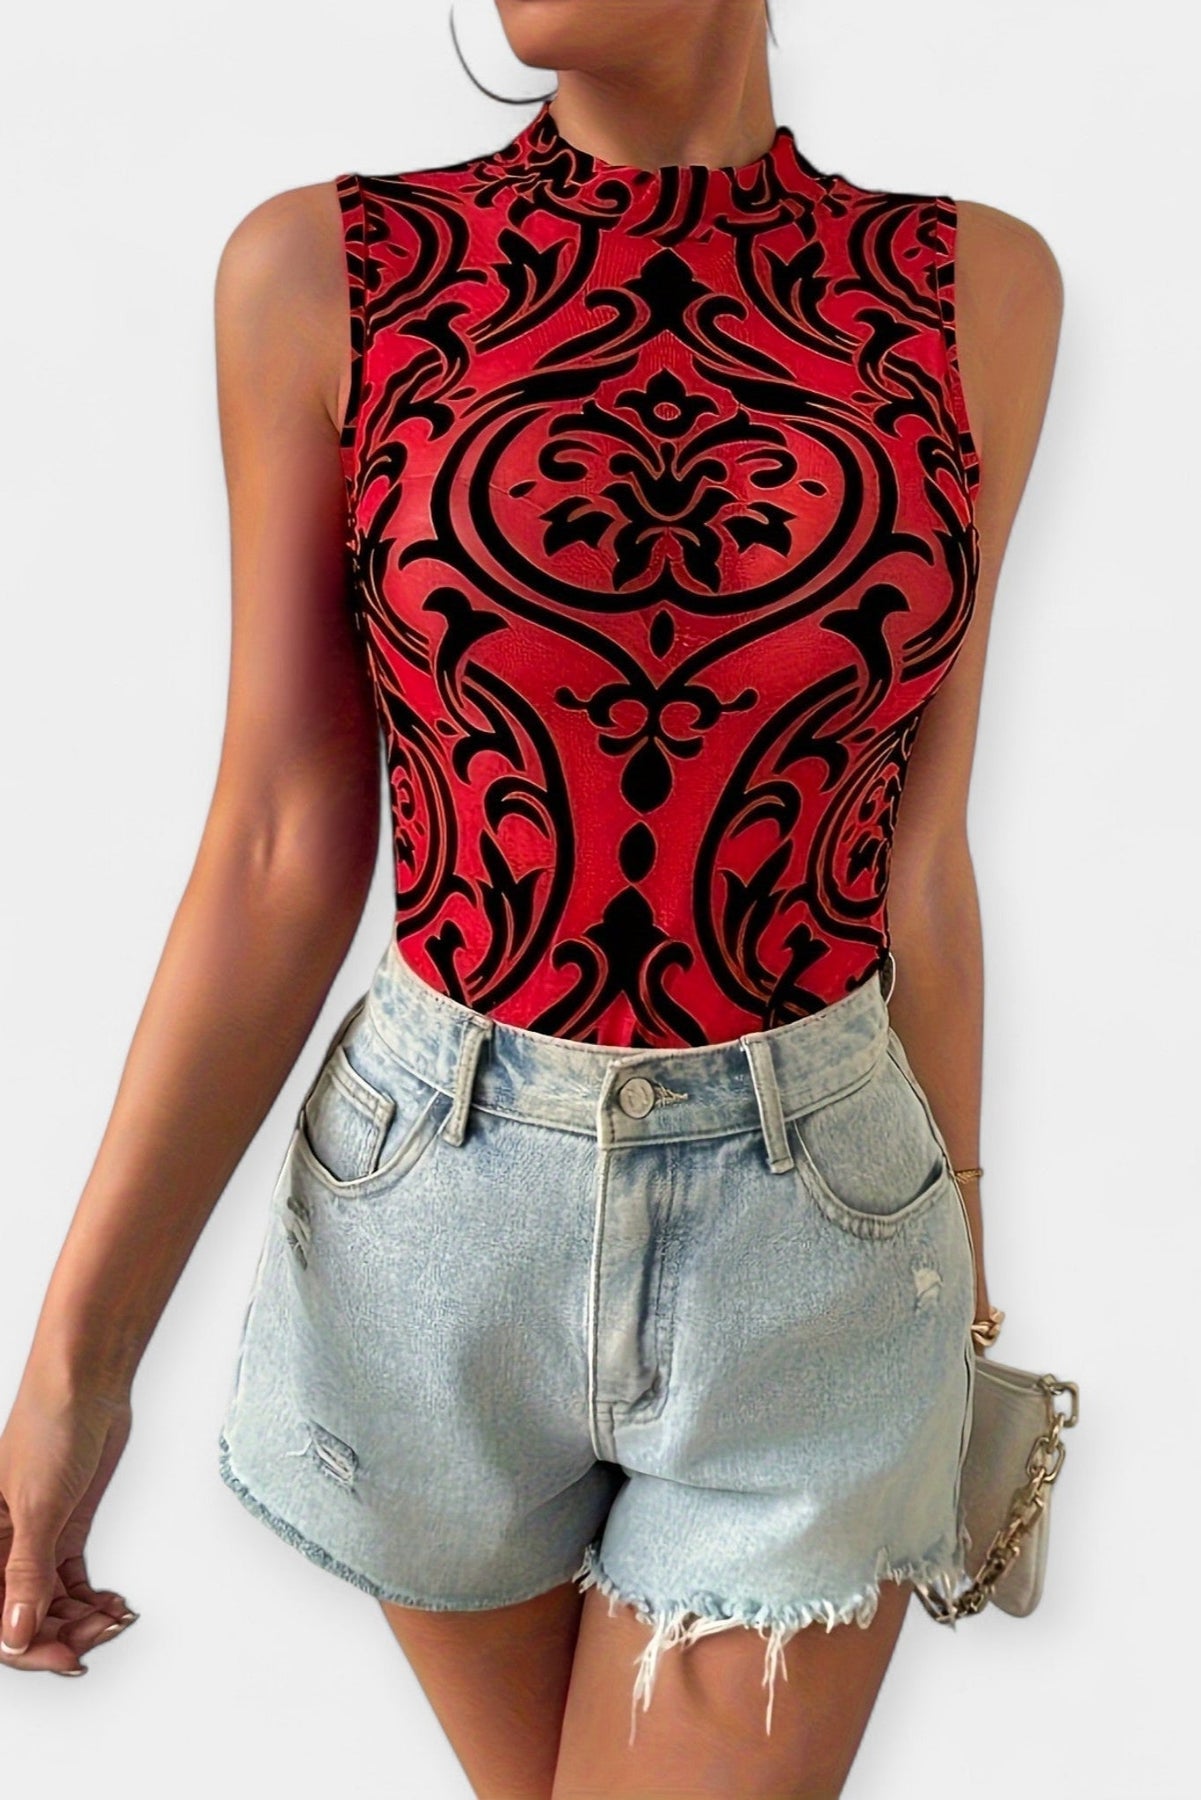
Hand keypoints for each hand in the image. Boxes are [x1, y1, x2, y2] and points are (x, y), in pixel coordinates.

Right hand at [0, 1379, 136, 1675]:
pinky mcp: (64, 1530)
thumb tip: (16, 1633)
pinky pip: (70, 1582)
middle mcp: (1, 1548)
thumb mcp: (36, 1508)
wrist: (86, 1387)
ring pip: (50, 1604)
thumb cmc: (48, 1428)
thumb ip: (27, 1573)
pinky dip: (91, 1599)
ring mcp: (34, 1541)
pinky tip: (113, 1605)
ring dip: (81, 1619)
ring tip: (114, 1617)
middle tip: (98, 1637)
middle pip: (22, 1615)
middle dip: (60, 1634)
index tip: (65, 1657)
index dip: (26, 1645)